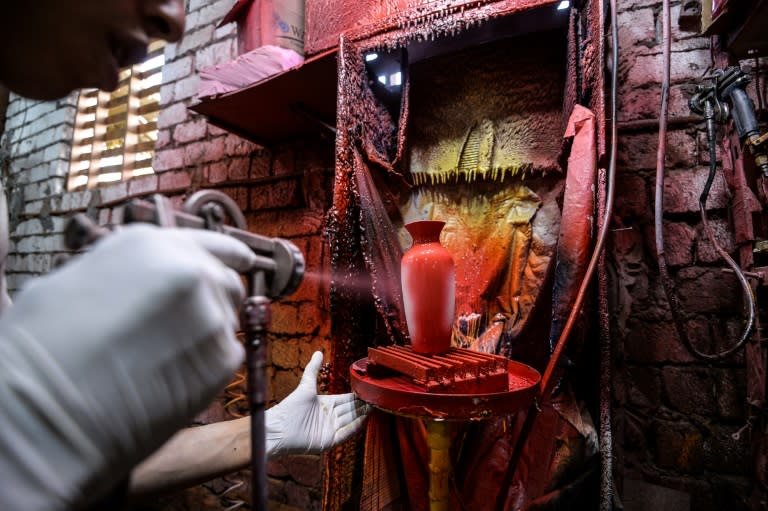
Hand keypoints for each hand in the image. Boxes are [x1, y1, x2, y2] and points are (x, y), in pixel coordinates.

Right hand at [0, 224, 255, 509]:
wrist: (44, 413)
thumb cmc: (40, 351)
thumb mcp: (69, 281)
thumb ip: (121, 270)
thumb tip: (137, 276)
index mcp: (149, 244)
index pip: (208, 242)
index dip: (228, 253)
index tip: (243, 260)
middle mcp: (190, 271)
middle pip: (225, 282)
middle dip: (214, 299)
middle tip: (189, 325)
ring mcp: (210, 315)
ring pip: (227, 320)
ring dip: (207, 333)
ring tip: (166, 358)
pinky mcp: (221, 360)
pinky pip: (226, 357)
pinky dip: (206, 366)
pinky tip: (171, 380)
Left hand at [266, 351, 369, 456]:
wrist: (278, 428)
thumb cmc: (289, 407)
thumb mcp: (305, 386)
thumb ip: (312, 369)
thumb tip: (318, 351)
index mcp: (326, 404)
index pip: (347, 399)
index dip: (358, 395)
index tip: (369, 389)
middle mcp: (330, 417)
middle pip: (351, 410)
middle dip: (364, 405)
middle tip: (378, 399)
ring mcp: (330, 430)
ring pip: (351, 421)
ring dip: (362, 415)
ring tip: (375, 408)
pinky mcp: (329, 441)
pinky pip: (345, 434)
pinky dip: (355, 427)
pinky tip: (364, 420)